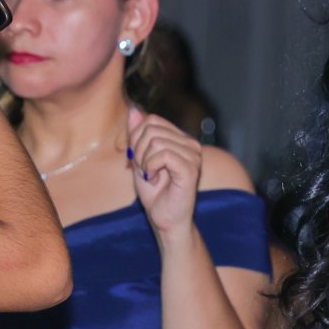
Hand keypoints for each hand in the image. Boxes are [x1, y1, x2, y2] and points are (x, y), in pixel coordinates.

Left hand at [128, 105, 202, 236]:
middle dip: (138, 150)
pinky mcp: (191, 169)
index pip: (151, 120)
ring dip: (144, 162)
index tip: (139, 159)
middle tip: (145, 170)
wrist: (165, 219)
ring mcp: (193, 156)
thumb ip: (138, 134)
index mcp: (181, 139)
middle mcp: (191, 144)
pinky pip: (163, 155)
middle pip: (151, 128)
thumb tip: (134, 109)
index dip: (136, 138)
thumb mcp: (139, 158)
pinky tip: (156, 179)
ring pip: (155, 141)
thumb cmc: (155, 192)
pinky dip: (151, 167)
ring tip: (152, 176)